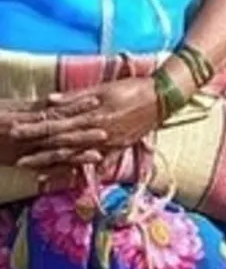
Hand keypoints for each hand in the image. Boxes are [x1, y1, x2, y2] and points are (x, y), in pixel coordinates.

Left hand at [12, 80, 161, 166]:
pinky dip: (86, 172)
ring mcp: (110, 143)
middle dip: (41, 153)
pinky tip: (73, 180)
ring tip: (38, 174)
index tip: (18, 132)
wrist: (164, 97)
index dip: (36, 129)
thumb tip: (50, 101)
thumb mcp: (104, 88)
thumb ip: (76, 96)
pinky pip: (101, 163)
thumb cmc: (134, 88)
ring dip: (57, 166)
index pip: (58, 123)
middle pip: (64, 144)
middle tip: (20, 160)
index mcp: (93, 114)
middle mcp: (99, 132)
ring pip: (78, 157)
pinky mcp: (120, 147)